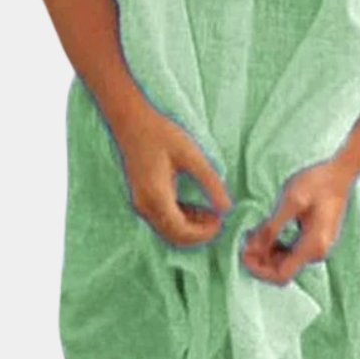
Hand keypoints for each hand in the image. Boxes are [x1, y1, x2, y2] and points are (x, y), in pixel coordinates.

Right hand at [116, 109, 233, 247]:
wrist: (132, 122)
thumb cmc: (161, 134)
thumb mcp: (191, 155)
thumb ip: (210, 181)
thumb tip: (227, 207)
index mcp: (156, 197)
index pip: (182, 232)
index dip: (204, 233)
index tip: (222, 221)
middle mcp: (145, 206)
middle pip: (174, 236)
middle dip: (199, 233)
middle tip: (219, 218)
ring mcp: (141, 204)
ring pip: (168, 231)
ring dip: (191, 228)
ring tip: (211, 213)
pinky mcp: (142, 199)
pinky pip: (163, 220)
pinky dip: (181, 220)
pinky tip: (197, 208)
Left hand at [242, 158, 357, 285]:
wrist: (339, 174)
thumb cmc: (317, 184)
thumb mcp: (291, 202)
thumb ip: (272, 228)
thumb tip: (252, 248)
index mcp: (312, 247)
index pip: (281, 275)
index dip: (259, 270)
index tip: (244, 254)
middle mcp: (318, 253)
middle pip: (283, 270)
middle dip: (261, 260)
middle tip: (245, 241)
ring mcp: (319, 248)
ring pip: (287, 262)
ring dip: (267, 253)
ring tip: (253, 235)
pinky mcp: (318, 240)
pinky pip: (294, 252)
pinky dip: (277, 247)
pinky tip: (268, 232)